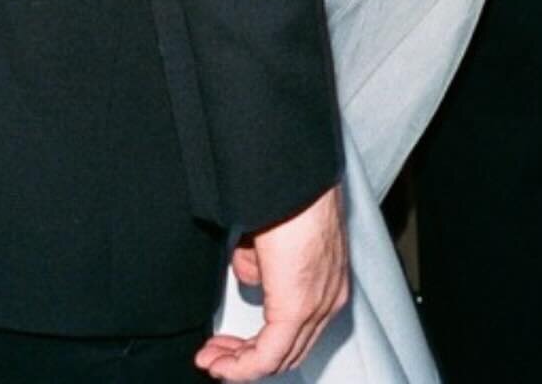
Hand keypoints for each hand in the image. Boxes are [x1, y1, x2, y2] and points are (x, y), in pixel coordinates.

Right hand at [197, 185, 347, 378]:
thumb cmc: (289, 191)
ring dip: (239, 363)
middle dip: (244, 357)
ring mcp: (318, 304)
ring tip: (212, 359)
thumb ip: (261, 262)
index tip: (230, 343)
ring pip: (278, 357)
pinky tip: (220, 364)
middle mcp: (329, 296)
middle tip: (216, 354)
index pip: (296, 331)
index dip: (259, 343)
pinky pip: (268, 357)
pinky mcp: (298, 307)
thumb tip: (251, 273)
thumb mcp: (271, 234)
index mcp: (328, 277)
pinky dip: (240, 367)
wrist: (296, 177)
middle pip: (287, 350)